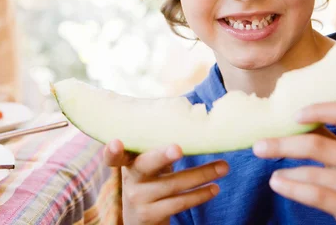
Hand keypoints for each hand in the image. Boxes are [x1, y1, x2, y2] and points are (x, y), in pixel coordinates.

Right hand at [103, 140, 227, 224]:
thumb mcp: (147, 165)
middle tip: (178, 149)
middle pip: (147, 165)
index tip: (116, 142)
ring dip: (201, 175)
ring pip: (173, 185)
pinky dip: (200, 194)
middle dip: (162, 156)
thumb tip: (192, 119)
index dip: (113, 150)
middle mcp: (130, 180)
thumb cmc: (150, 181)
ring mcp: (139, 199)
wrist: (141, 218)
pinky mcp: (151, 215)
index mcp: (128, 162)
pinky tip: (214, 188)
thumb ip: (156, 147)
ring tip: (223, 167)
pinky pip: (179, 203)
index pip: (114, 156)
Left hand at [253, 102, 335, 224]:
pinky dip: (290, 187)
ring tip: (272, 173)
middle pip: (316, 145)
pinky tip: (277, 183)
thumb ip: (325, 135)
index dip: (318, 110)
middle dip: (282, 145)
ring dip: (285, 172)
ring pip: (312, 172)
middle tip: (258, 146)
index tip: (293, 116)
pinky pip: (315, 194)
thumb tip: (284, 117)